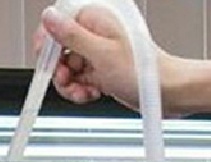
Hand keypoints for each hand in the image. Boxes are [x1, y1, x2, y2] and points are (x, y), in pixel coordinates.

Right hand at [38, 5, 180, 114]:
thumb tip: (49, 17)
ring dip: (71, 84)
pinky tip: (91, 94)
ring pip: (69, 67)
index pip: (58, 22)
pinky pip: (81, 79)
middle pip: (61, 48)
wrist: (166, 92)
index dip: (48, 43)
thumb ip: (72, 35)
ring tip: (83, 92)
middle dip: (60, 69)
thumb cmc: (143, 72)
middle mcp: (95, 32)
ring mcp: (98, 52)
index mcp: (95, 18)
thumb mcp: (102, 53)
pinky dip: (81, 89)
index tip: (45, 62)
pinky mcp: (102, 70)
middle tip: (67, 82)